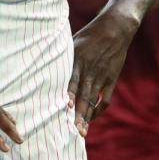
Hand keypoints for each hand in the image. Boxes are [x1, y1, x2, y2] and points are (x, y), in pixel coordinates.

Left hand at [66, 11, 136, 135]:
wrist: (116, 28)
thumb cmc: (89, 35)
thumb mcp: (73, 41)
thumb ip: (62, 57)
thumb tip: (42, 67)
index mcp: (79, 59)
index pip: (72, 80)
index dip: (70, 94)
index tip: (66, 107)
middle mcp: (90, 69)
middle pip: (84, 95)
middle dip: (79, 114)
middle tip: (74, 131)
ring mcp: (102, 76)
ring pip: (94, 100)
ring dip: (87, 117)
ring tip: (82, 131)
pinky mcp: (111, 79)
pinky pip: (105, 98)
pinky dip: (99, 109)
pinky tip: (92, 118)